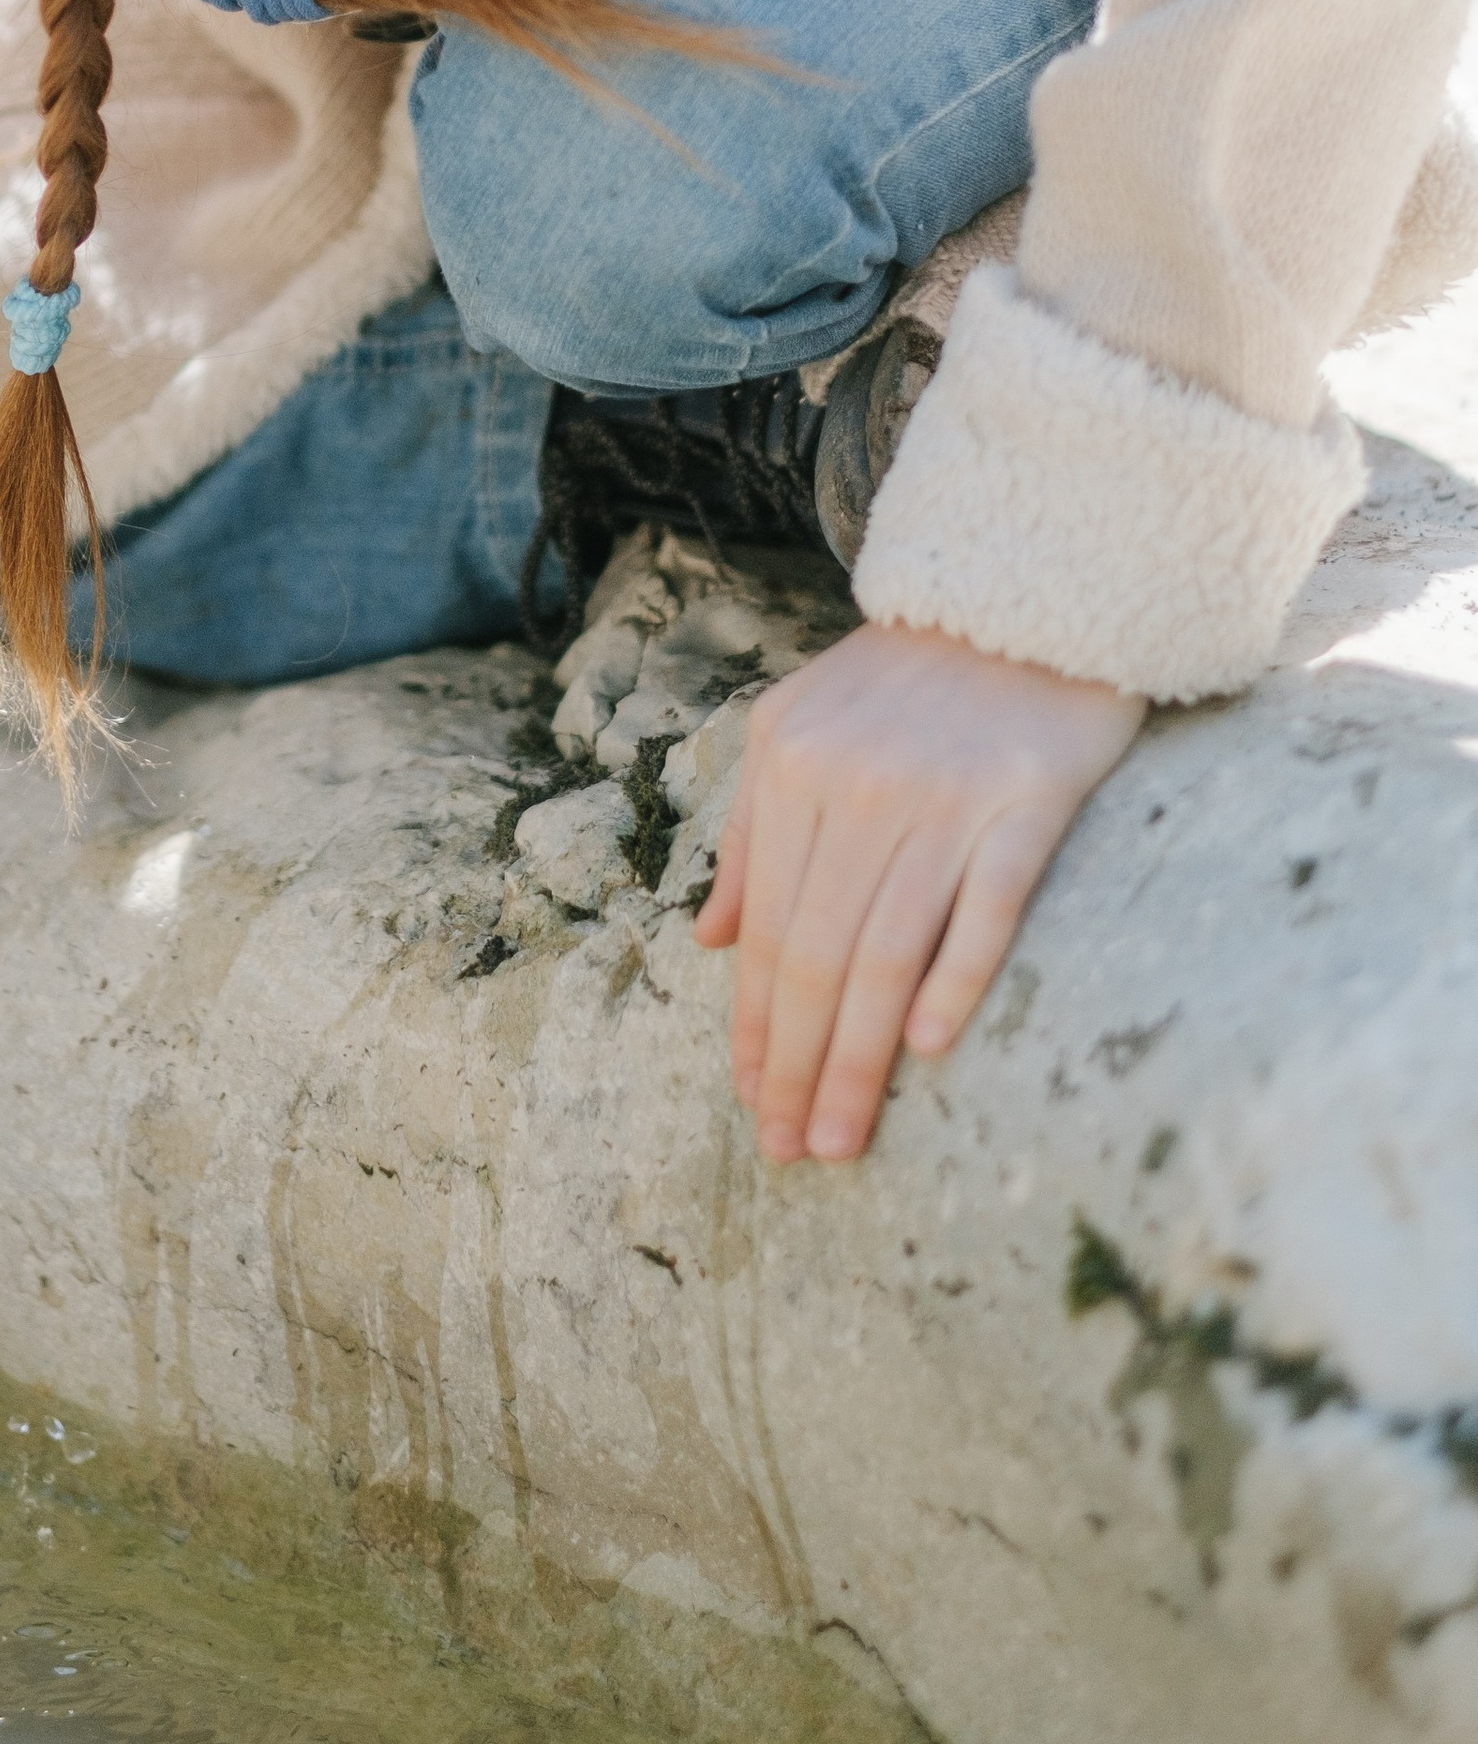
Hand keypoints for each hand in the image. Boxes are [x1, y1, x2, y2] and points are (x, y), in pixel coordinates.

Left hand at [692, 620, 1143, 1164]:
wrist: (1022, 594)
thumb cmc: (902, 676)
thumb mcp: (795, 728)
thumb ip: (751, 833)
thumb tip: (713, 943)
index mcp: (793, 770)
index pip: (769, 929)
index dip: (755, 1025)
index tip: (750, 1103)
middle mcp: (859, 786)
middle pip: (817, 953)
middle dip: (795, 1063)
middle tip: (789, 1149)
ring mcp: (946, 795)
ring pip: (886, 948)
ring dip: (858, 1056)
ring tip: (839, 1137)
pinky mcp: (1029, 798)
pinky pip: (986, 902)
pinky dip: (955, 975)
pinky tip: (930, 1046)